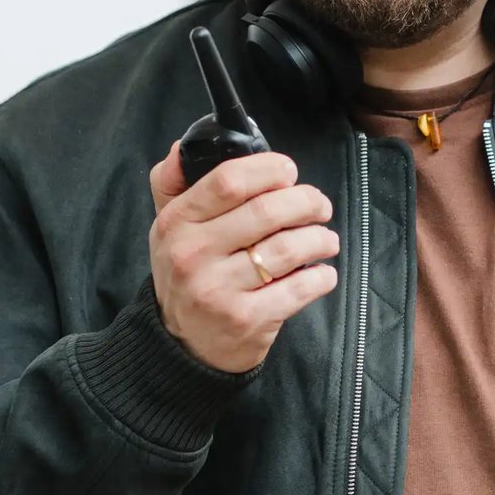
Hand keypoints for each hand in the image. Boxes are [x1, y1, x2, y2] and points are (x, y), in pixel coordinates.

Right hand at [149, 143, 338, 374]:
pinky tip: (322, 273)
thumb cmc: (187, 275)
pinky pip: (298, 289)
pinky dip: (321, 277)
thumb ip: (172, 184)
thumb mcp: (168, 229)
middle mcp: (193, 255)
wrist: (184, 347)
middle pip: (267, 211)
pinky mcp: (246, 320)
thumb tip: (181, 147)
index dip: (269, 169)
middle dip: (307, 202)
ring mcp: (219, 290)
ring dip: (319, 238)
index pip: (228, 181)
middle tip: (320, 206)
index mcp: (176, 223)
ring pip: (288, 248)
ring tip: (326, 239)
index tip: (289, 172)